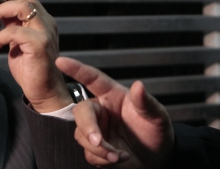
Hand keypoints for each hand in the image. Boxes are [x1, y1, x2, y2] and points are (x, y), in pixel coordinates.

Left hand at [0, 0, 71, 112]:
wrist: (44, 91)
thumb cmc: (29, 68)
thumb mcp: (17, 41)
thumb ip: (13, 25)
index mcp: (41, 19)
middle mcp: (46, 21)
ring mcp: (45, 32)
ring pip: (23, 7)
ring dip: (1, 10)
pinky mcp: (40, 44)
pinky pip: (16, 31)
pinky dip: (1, 36)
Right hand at [56, 56, 174, 167]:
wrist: (158, 158)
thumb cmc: (155, 130)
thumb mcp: (156, 115)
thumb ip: (145, 102)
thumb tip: (139, 86)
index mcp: (113, 95)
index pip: (92, 78)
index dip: (76, 69)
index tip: (61, 61)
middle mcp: (102, 111)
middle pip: (80, 111)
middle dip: (87, 126)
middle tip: (98, 140)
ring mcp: (97, 130)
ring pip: (82, 135)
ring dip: (99, 148)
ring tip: (119, 154)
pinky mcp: (95, 149)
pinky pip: (89, 153)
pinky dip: (103, 158)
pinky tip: (119, 158)